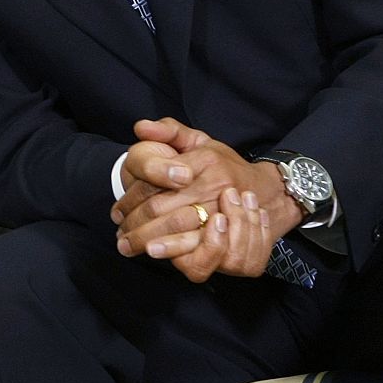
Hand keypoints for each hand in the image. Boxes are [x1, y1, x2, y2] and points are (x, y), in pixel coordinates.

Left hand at [111, 117, 302, 279]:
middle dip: (136, 225)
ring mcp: (226, 213)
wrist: (265, 190)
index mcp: (204, 161)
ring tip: (130, 248)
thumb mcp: (199, 140)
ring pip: (179, 232)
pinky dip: (177, 254)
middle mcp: (215, 187)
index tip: (116, 213)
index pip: (157, 180)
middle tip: (119, 237)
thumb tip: (140, 128)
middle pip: (164, 209)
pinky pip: (203, 251)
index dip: (132, 198)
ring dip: (151, 242)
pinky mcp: (232, 236)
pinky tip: (159, 255)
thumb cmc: (222, 164)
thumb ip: (169, 130)